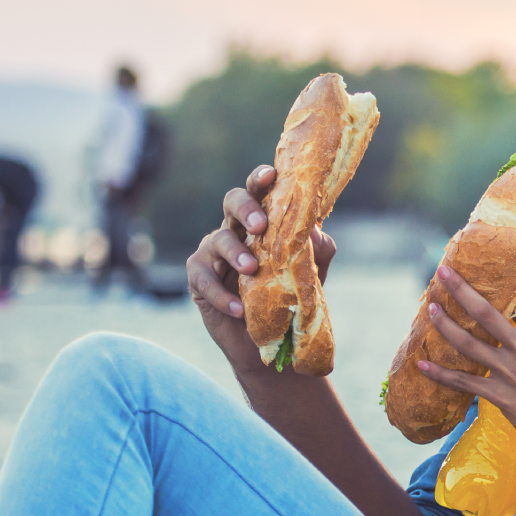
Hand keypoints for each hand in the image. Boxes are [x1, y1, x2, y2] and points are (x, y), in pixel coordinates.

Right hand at [186, 164, 335, 376]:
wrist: (268, 342)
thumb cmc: (287, 298)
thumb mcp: (310, 276)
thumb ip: (317, 251)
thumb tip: (313, 228)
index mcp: (261, 222)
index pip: (259, 192)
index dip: (261, 179)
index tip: (271, 174)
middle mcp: (235, 230)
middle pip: (231, 202)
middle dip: (245, 208)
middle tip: (260, 225)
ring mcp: (213, 253)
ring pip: (217, 239)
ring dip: (235, 252)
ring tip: (251, 269)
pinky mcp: (198, 279)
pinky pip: (203, 279)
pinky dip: (222, 294)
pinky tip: (239, 308)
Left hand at [415, 266, 515, 486]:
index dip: (506, 290)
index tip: (491, 280)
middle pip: (485, 312)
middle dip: (461, 289)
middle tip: (443, 272)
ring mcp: (507, 371)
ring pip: (467, 342)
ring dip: (446, 324)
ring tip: (431, 308)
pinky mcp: (496, 394)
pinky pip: (461, 382)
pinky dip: (439, 373)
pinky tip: (421, 363)